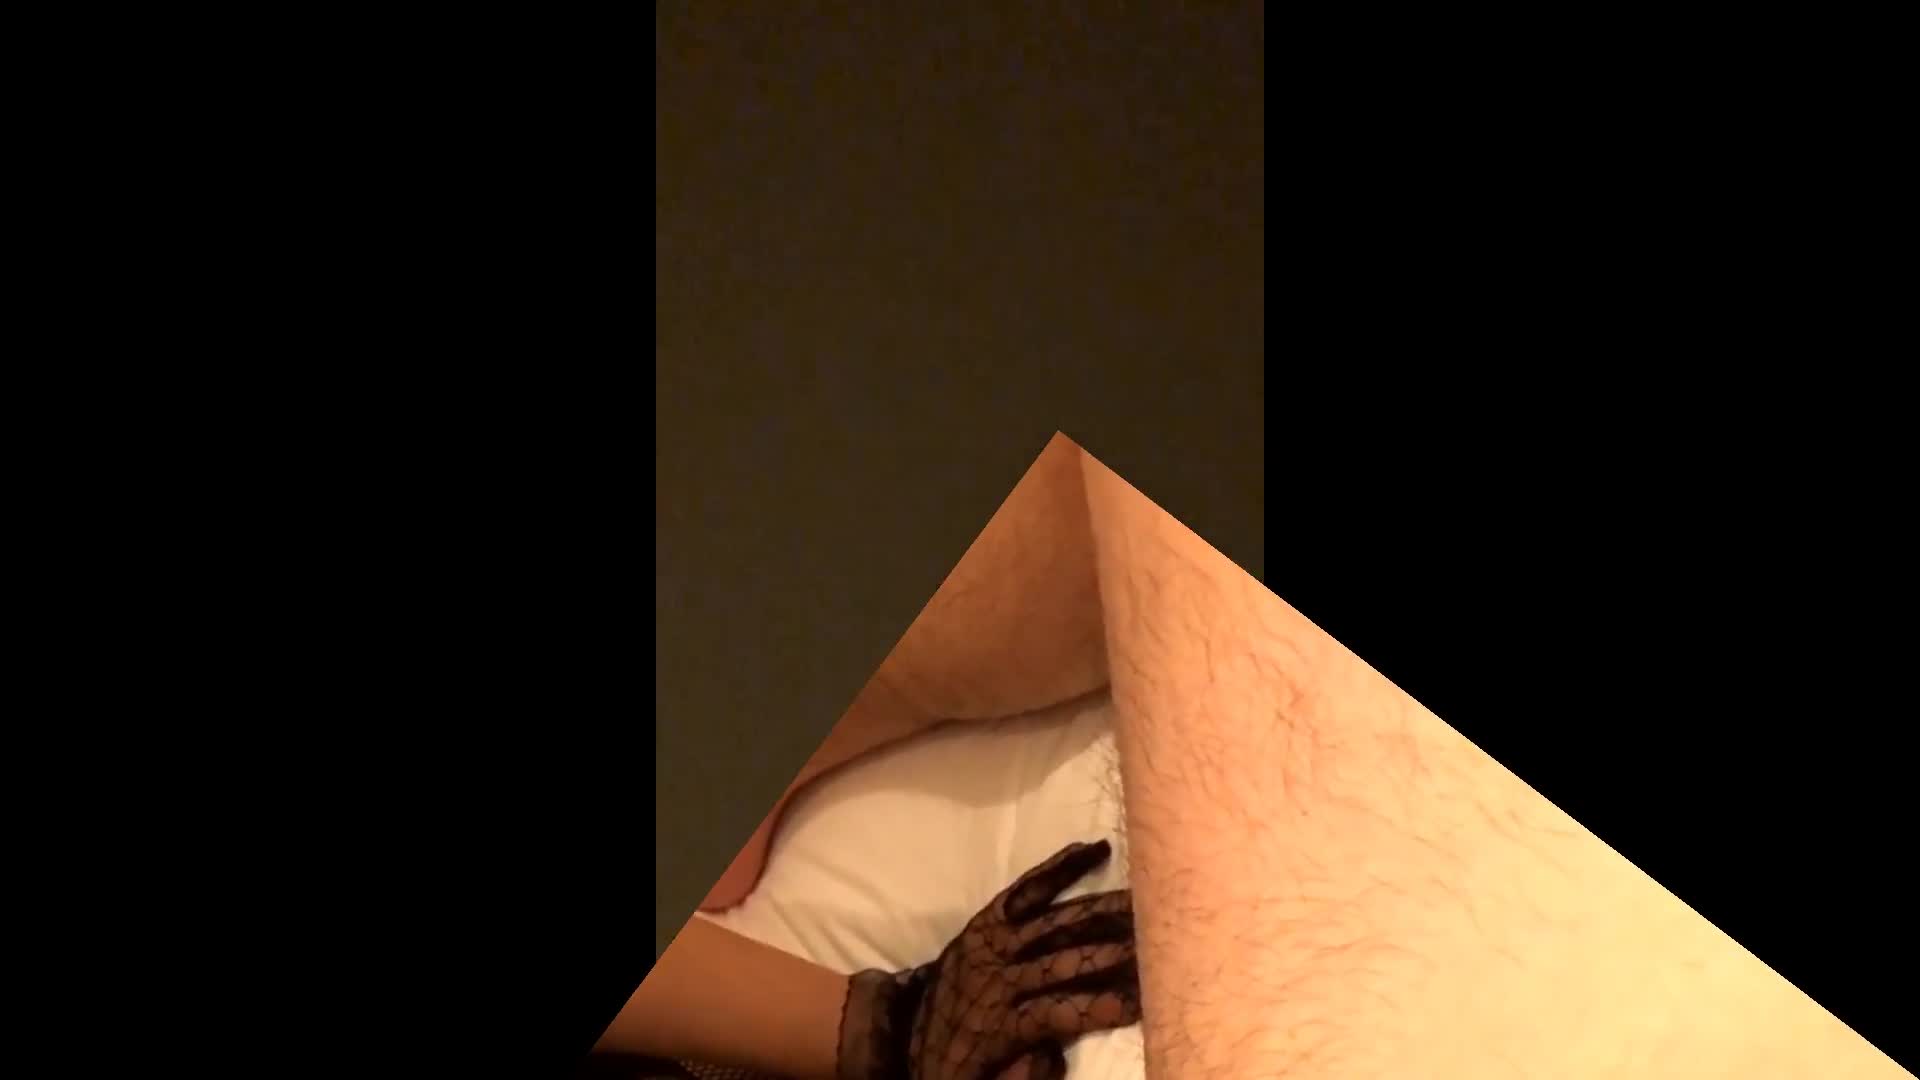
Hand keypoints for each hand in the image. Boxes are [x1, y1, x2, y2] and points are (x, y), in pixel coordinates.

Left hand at [836, 839, 1140, 1079]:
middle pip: (1065, 961)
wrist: (897, 1038)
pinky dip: (1060, 869)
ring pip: (1054, 922)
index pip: (1060, 1012)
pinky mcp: (986, 921)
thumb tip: (1053, 1053)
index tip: (1142, 1000)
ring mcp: (993, 943)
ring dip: (1100, 912)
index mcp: (1001, 1025)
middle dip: (1114, 952)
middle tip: (1160, 943)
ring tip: (1144, 902)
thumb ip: (1021, 1075)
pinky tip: (1095, 850)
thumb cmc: (955, 1068)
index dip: (1101, 1006)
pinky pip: (1027, 890)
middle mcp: (1000, 977)